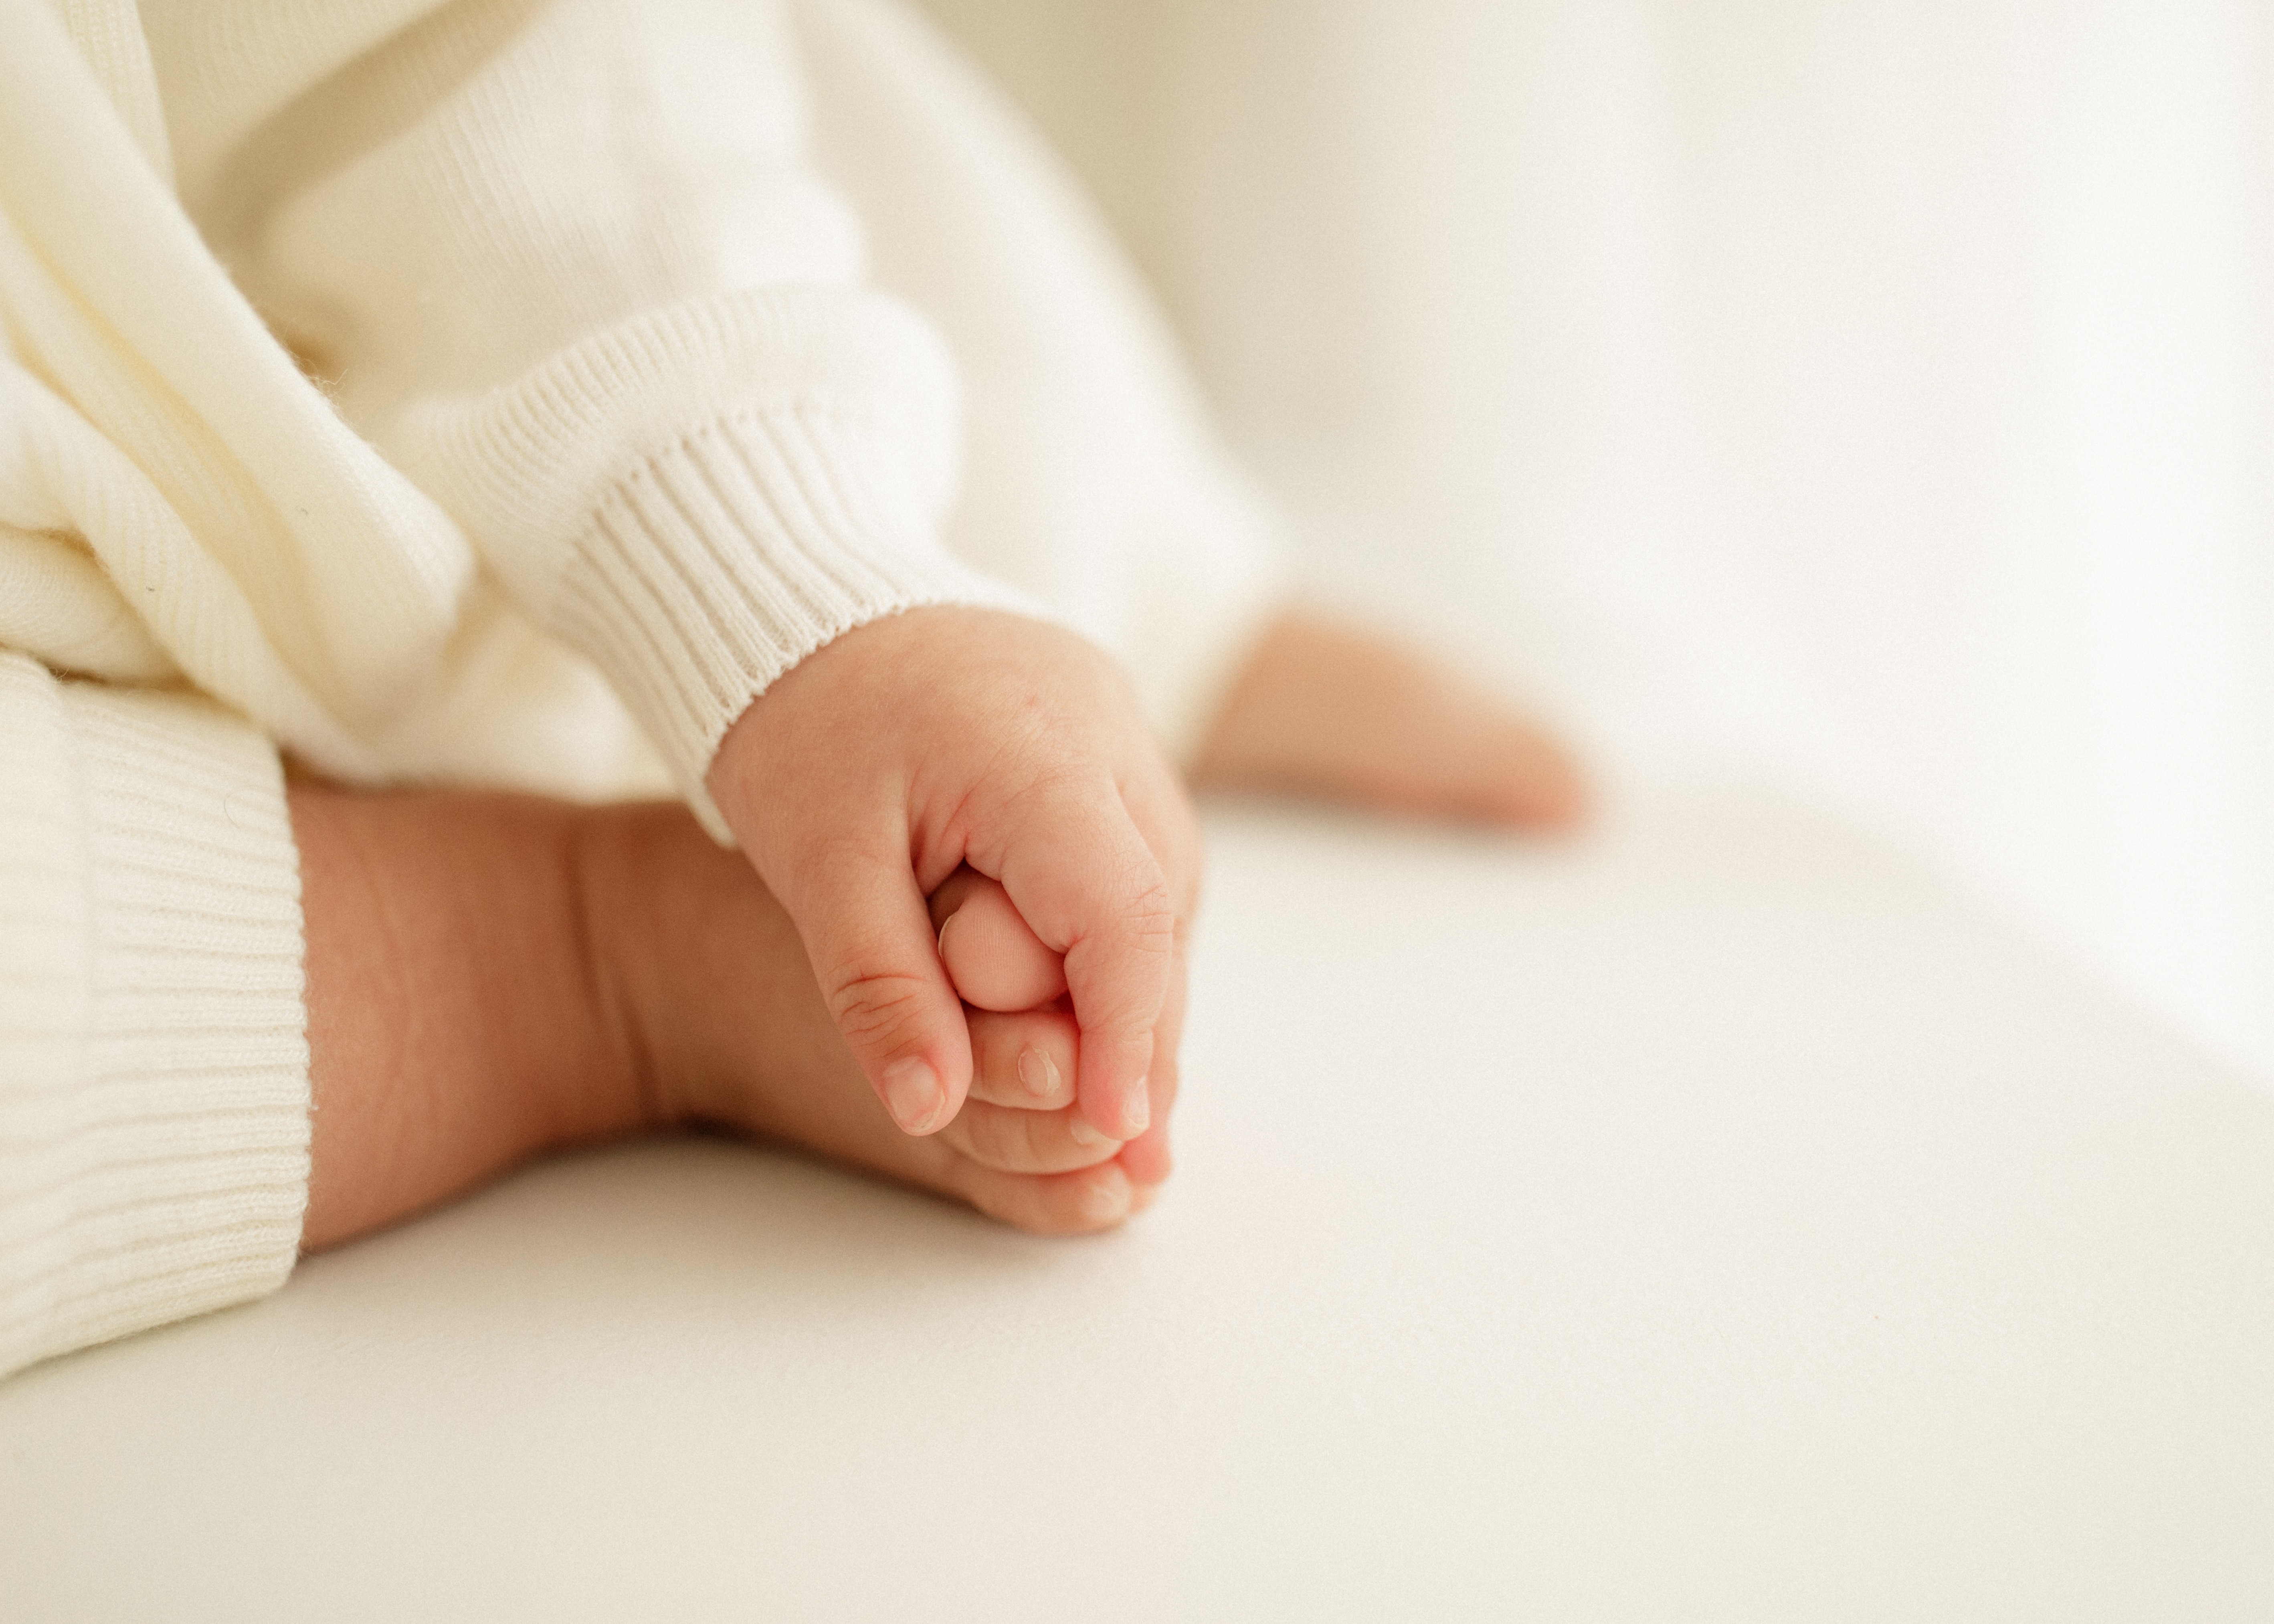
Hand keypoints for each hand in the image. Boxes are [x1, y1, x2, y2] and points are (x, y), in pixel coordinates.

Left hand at [706, 607, 1197, 1181]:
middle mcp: (1108, 733)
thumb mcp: (813, 860)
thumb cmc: (793, 716)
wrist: (793, 585)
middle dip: (1144, 1034)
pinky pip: (1134, 849)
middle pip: (1158, 913)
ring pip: (1158, 887)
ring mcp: (1115, 725)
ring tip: (1111, 1100)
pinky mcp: (1100, 733)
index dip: (1129, 1038)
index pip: (1122, 920)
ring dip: (1134, 986)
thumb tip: (930, 1111)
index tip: (1120, 1134)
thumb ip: (877, 986)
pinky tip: (1084, 1001)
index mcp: (1041, 755)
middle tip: (1132, 1153)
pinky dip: (1113, 931)